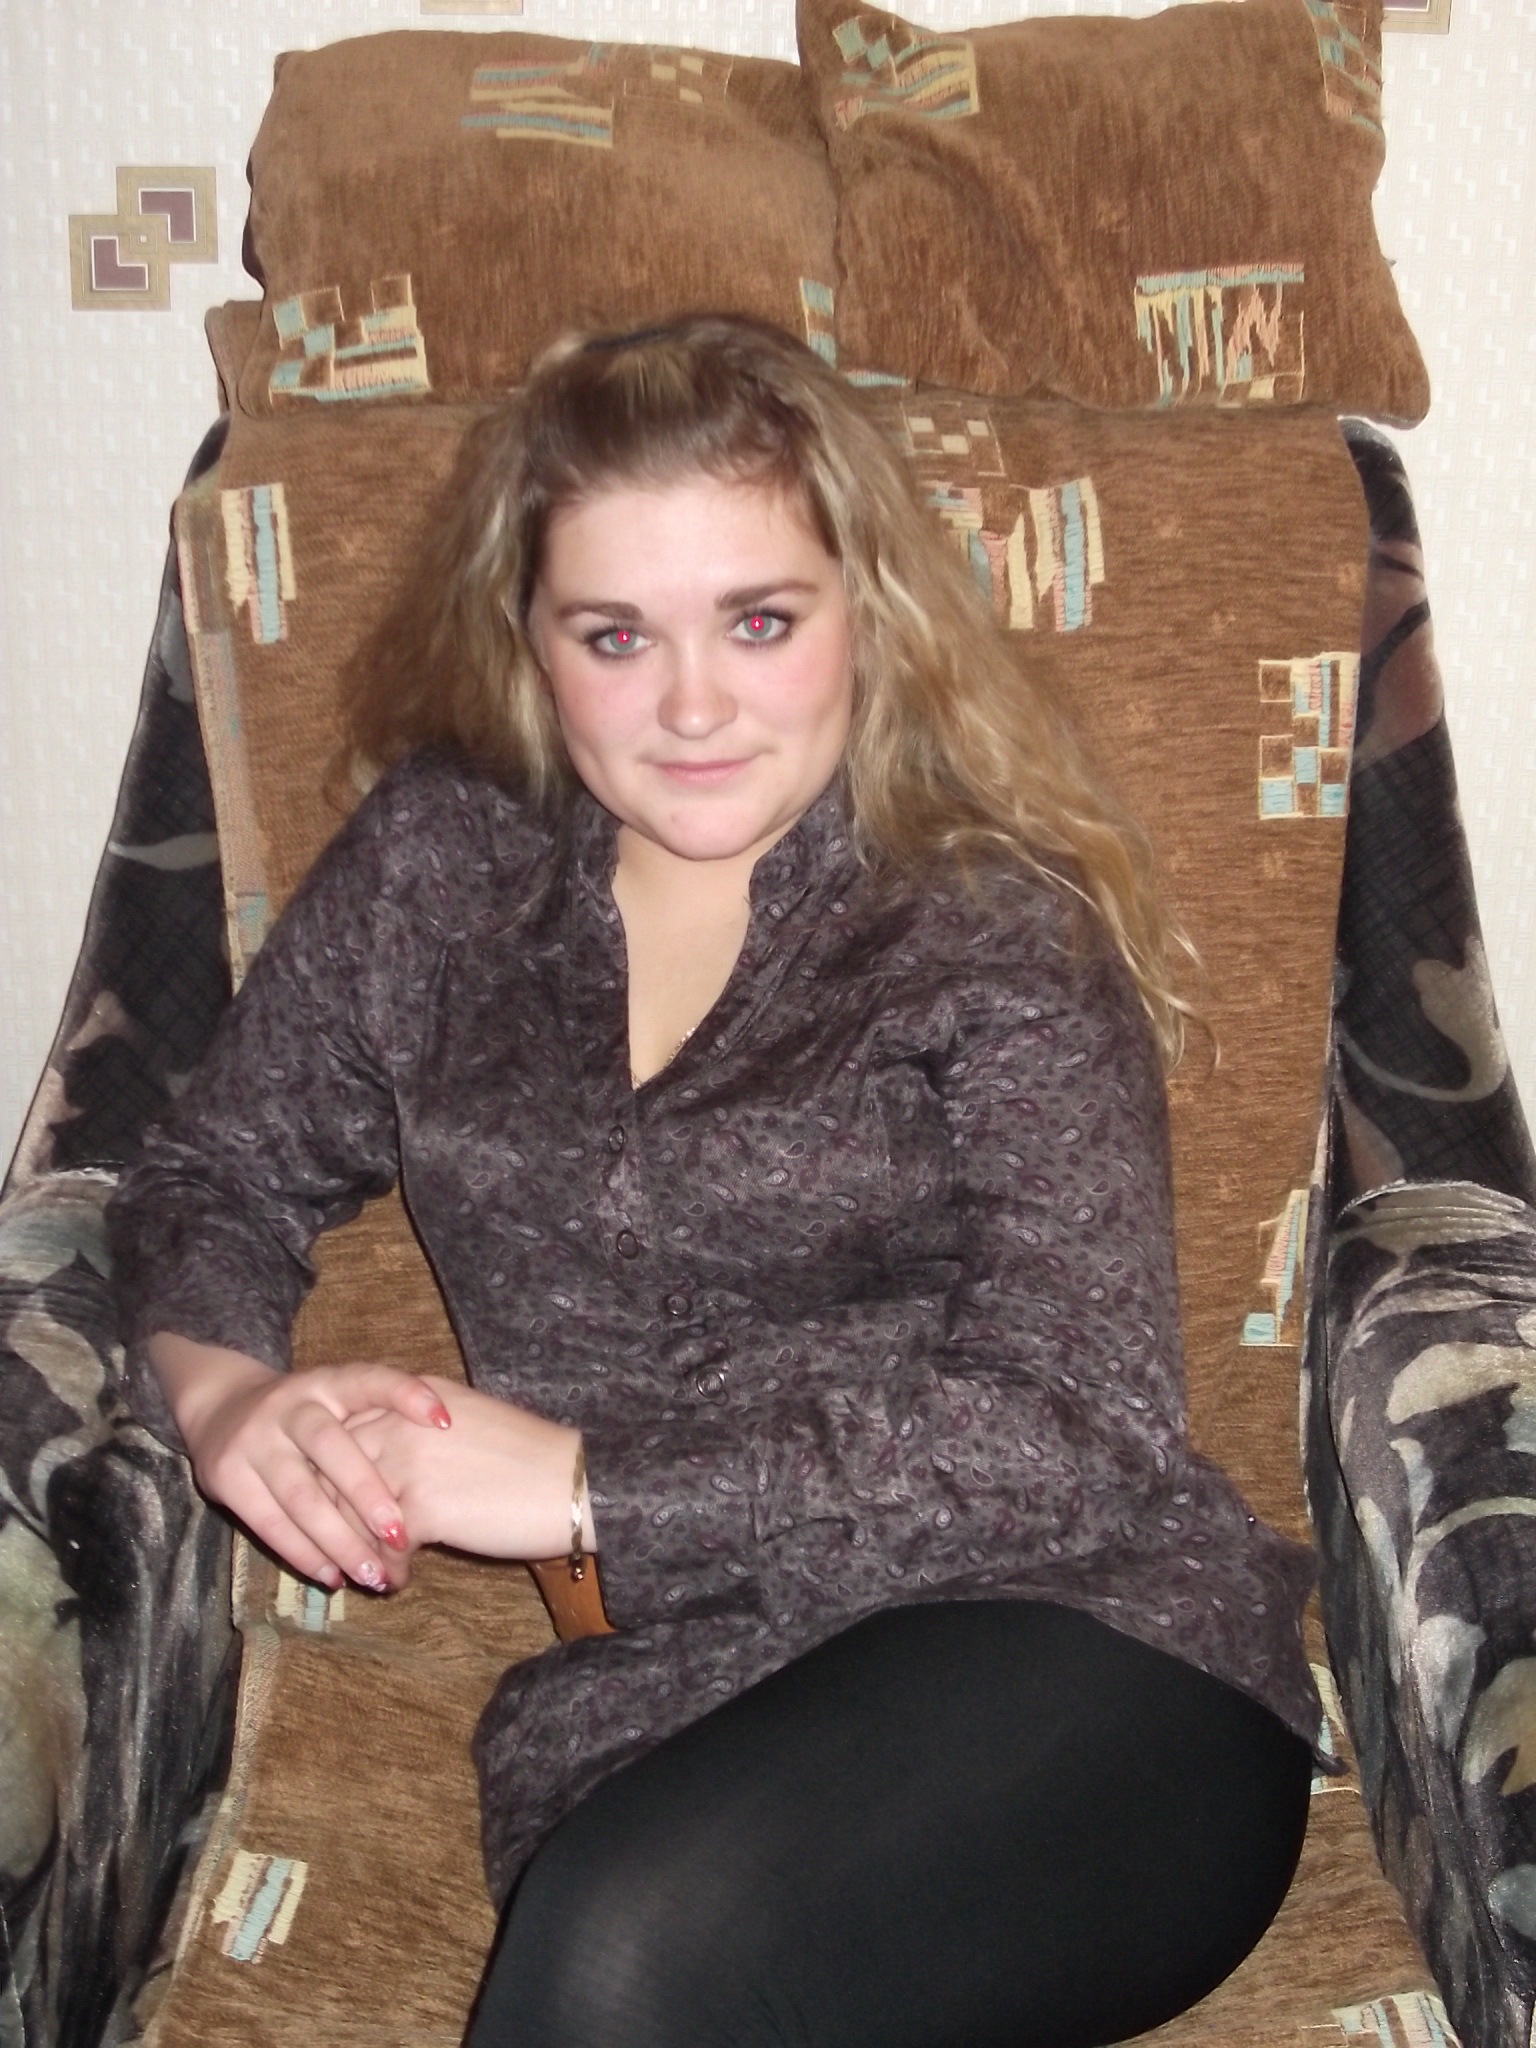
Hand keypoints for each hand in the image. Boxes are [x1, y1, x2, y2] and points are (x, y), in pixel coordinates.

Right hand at [149, 1333, 452, 1592]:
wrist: (219, 1408)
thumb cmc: (305, 1413)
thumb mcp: (336, 1400)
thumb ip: (377, 1418)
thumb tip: (448, 1444)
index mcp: (326, 1382)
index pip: (368, 1380)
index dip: (406, 1395)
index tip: (445, 1421)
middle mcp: (289, 1406)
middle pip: (331, 1448)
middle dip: (368, 1495)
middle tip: (402, 1537)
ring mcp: (254, 1440)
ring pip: (301, 1497)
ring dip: (339, 1541)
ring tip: (373, 1575)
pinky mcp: (227, 1477)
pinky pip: (270, 1524)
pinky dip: (304, 1554)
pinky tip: (334, 1576)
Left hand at [342, 1376, 594, 1563]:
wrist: (572, 1482)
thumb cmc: (530, 1457)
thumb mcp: (466, 1424)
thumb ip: (418, 1436)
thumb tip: (385, 1473)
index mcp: (411, 1399)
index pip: (343, 1433)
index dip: (332, 1477)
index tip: (334, 1509)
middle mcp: (399, 1423)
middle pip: (330, 1473)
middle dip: (329, 1518)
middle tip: (339, 1549)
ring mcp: (406, 1464)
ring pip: (347, 1514)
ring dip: (352, 1550)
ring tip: (367, 1572)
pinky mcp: (420, 1509)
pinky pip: (379, 1547)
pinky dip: (385, 1569)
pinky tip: (399, 1580)